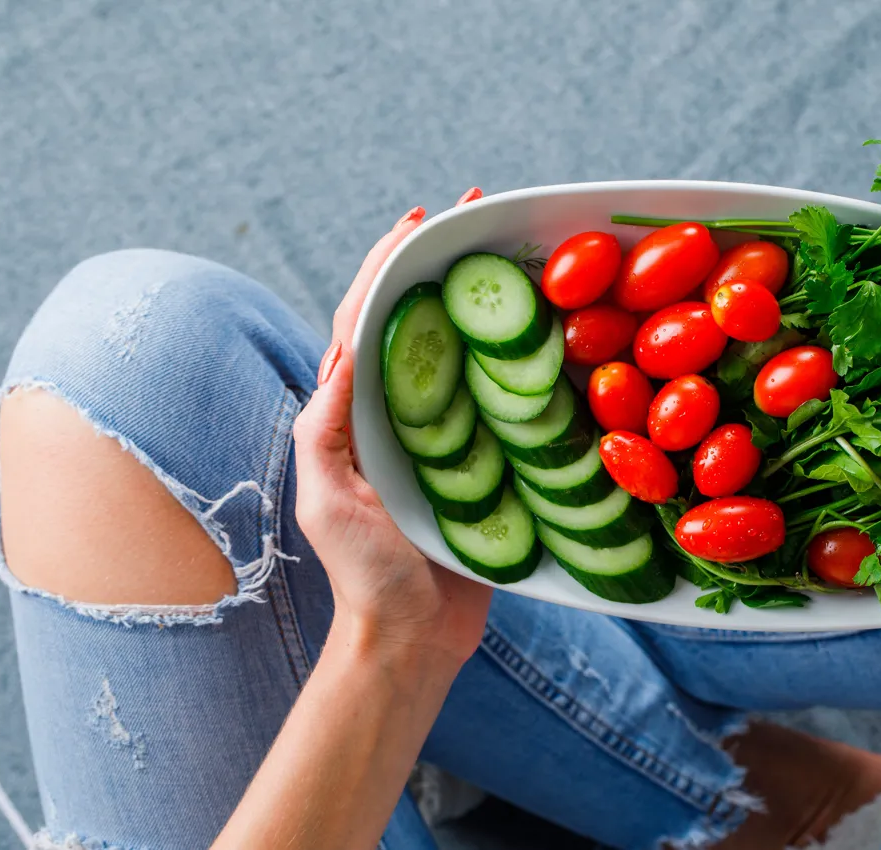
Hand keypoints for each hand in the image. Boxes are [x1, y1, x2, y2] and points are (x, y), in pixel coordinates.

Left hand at [293, 198, 490, 670]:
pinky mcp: (488, 462)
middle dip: (442, 264)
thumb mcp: (328, 498)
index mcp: (356, 413)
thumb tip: (343, 352)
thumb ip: (328, 428)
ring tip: (519, 257)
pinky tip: (552, 335)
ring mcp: (447, 436)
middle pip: (420, 321)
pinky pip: (506, 401)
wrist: (414, 638)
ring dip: (488, 301)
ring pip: (466, 352)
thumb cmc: (365, 574)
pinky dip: (523, 362)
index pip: (365, 321)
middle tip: (481, 216)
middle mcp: (401, 414)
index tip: (418, 221)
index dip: (386, 266)